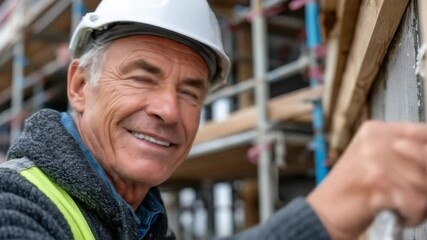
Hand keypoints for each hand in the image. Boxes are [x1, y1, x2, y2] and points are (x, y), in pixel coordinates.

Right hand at [307, 121, 426, 238]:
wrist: (324, 211)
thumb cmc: (349, 189)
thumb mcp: (371, 159)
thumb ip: (398, 151)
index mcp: (373, 131)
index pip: (422, 132)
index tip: (424, 169)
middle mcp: (373, 142)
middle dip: (425, 182)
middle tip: (417, 192)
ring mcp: (374, 162)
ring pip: (425, 181)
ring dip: (421, 201)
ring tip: (405, 205)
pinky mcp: (377, 185)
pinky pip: (417, 201)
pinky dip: (413, 214)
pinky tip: (401, 214)